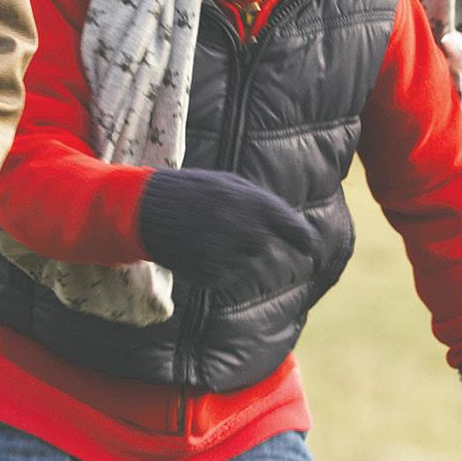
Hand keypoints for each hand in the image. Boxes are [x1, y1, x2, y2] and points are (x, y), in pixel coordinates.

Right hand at [137, 168, 316, 294]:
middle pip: (266, 250)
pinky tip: (193, 248)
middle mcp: (252, 233)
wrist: (148, 209)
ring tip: (202, 234)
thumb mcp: (230, 185)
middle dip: (250, 244)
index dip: (308, 245)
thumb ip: (261, 204)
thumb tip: (290, 224)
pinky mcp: (214, 276)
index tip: (313, 253)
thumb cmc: (192, 191)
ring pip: (244, 263)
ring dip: (229, 253)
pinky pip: (223, 276)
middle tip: (223, 231)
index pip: (299, 233)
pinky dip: (211, 266)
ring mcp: (233, 257)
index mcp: (260, 206)